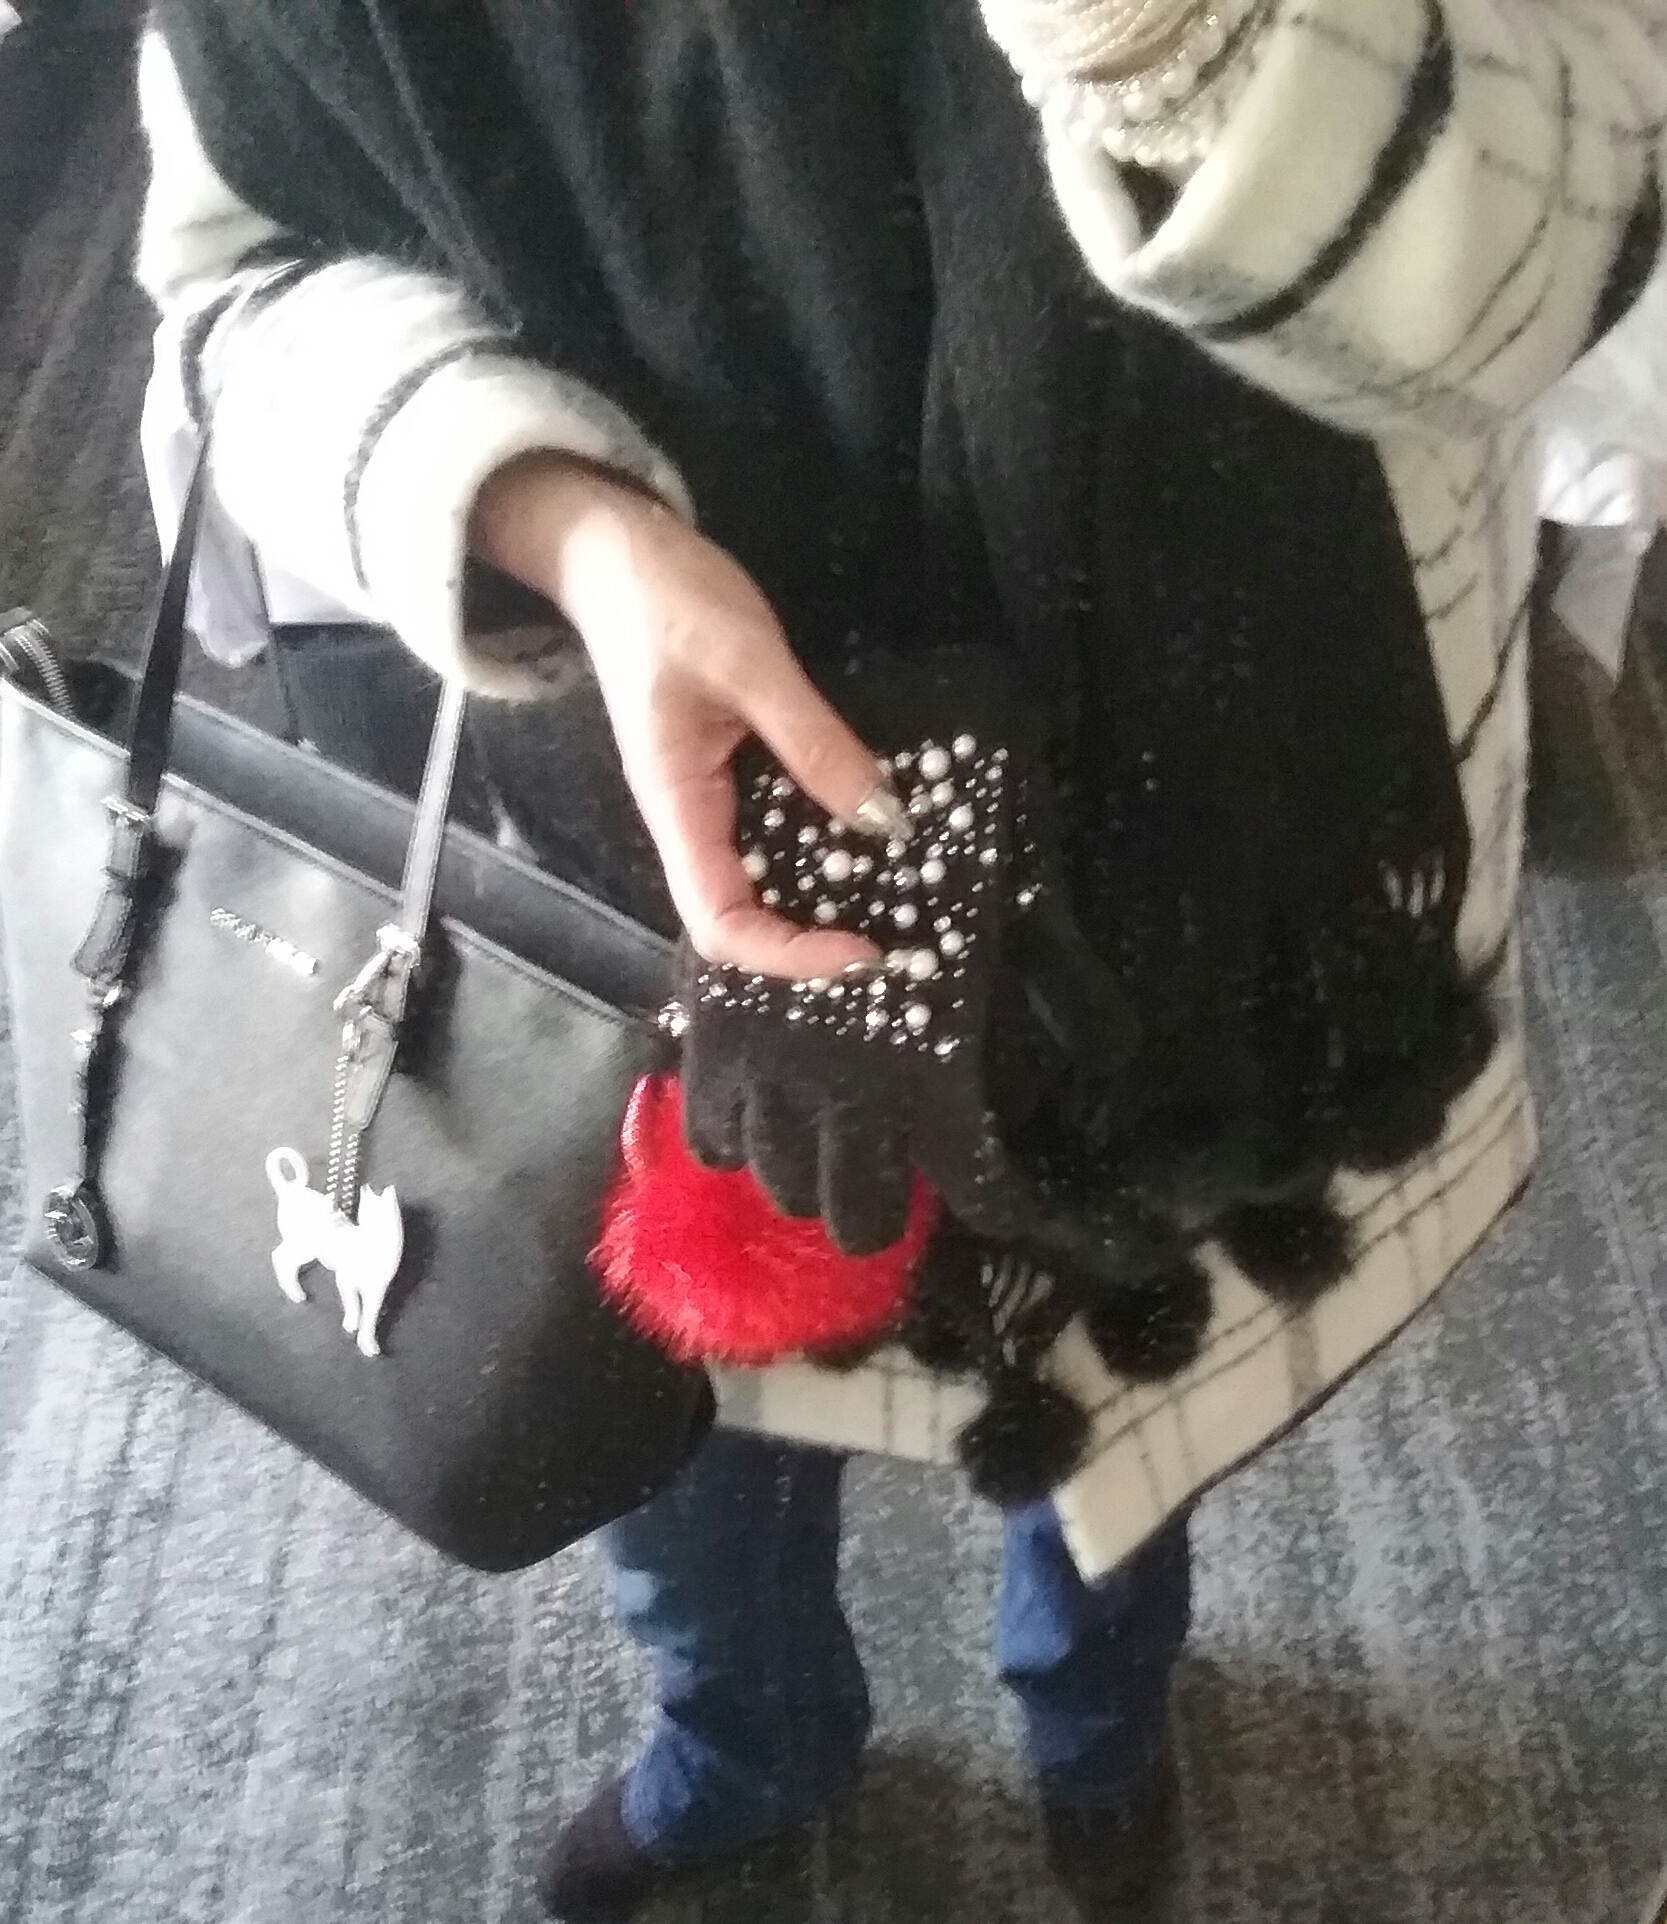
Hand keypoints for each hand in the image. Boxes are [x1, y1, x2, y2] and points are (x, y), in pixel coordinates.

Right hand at [470, 453, 899, 976]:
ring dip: (818, 897)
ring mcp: (704, 798)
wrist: (615, 552)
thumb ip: (813, 742)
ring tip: (892, 890)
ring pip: (758, 880)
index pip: (722, 922)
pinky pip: (771, 830)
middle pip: (739, 918)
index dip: (789, 954)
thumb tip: (883, 819)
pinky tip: (866, 824)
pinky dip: (819, 842)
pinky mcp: (725, 773)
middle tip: (893, 930)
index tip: (862, 948)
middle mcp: (687, 818)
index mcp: (677, 805)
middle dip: (810, 939)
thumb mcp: (751, 663)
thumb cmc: (668, 600)